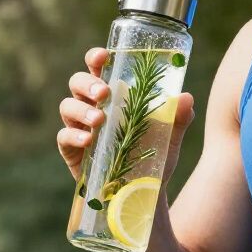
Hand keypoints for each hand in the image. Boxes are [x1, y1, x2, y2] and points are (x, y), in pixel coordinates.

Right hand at [58, 46, 196, 184]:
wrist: (144, 195)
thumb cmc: (153, 158)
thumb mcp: (170, 139)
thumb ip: (178, 119)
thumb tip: (187, 97)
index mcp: (113, 97)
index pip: (98, 69)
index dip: (96, 58)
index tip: (103, 55)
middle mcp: (92, 108)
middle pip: (77, 83)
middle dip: (87, 83)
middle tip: (104, 92)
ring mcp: (79, 129)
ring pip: (67, 106)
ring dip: (81, 109)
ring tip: (99, 119)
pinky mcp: (72, 151)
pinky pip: (64, 137)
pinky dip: (74, 135)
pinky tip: (88, 140)